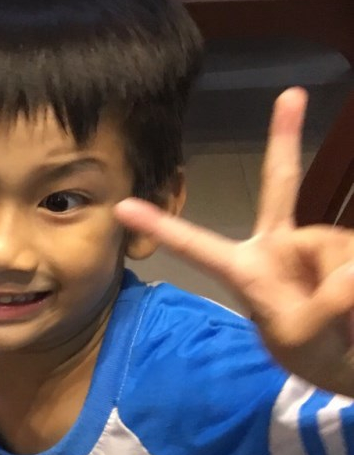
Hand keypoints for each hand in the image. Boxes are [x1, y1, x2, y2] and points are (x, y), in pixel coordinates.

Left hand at [115, 88, 353, 396]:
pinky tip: (352, 309)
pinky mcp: (348, 250)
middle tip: (291, 95)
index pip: (198, 246)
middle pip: (279, 186)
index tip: (122, 206)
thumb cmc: (313, 353)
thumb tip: (348, 274)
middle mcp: (279, 246)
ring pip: (338, 248)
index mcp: (246, 271)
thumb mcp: (304, 339)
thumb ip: (320, 309)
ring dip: (344, 283)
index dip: (162, 227)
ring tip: (342, 318)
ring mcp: (316, 244)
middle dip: (284, 138)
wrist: (352, 359)